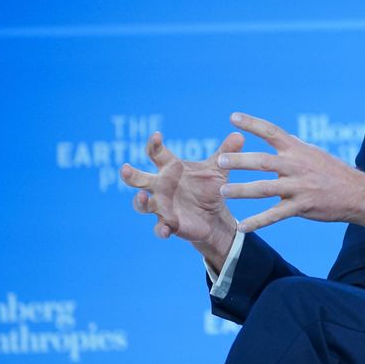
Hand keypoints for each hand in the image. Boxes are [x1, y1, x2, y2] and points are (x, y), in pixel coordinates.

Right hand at [120, 131, 243, 268]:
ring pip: (143, 204)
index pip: (156, 154)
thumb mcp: (218, 169)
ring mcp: (161, 206)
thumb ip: (225, 152)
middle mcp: (160, 186)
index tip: (156, 136)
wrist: (214, 215)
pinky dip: (160, 229)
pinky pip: (159, 228)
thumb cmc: (208, 187)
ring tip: (144, 197)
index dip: (153, 145)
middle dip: (130, 175)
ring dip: (141, 201)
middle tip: (125, 168)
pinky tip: (165, 229)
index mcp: (170, 169)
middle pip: (139, 179)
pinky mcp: (168, 224)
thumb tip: (240, 134)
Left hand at [217, 112, 364, 232]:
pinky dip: (258, 222)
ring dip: (242, 190)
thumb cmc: (334, 172)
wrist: (357, 193)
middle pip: (263, 161)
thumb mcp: (314, 154)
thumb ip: (293, 148)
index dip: (252, 123)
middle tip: (220, 161)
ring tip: (223, 191)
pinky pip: (275, 216)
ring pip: (265, 188)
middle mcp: (296, 165)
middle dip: (240, 160)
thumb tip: (275, 138)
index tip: (233, 117)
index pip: (272, 131)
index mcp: (298, 149)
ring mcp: (299, 187)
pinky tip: (242, 227)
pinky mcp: (302, 206)